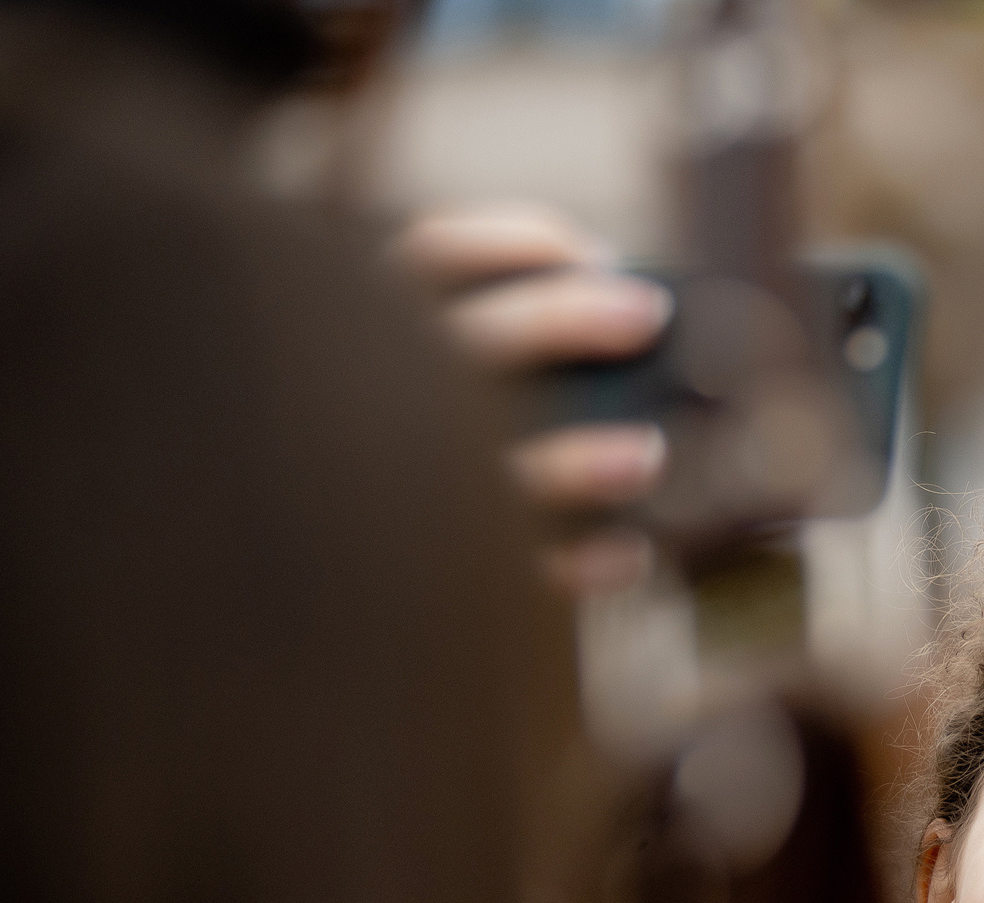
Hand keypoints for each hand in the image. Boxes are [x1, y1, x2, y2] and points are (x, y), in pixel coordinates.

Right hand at [397, 203, 672, 594]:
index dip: (524, 242)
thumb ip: (503, 344)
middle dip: (565, 319)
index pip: (431, 255)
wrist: (333, 580)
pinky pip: (511, 572)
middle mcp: (359, 402)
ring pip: (485, 473)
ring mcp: (384, 494)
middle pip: (462, 342)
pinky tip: (632, 550)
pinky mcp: (419, 579)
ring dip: (581, 462)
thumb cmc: (412, 454)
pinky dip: (580, 562)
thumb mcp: (428, 376)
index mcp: (359, 334)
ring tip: (650, 453)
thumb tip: (629, 319)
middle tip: (650, 314)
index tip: (603, 258)